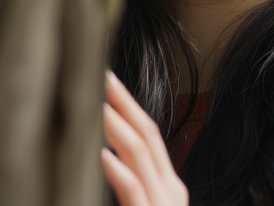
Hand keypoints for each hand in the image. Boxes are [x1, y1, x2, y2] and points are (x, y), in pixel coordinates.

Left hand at [102, 71, 188, 205]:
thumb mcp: (145, 203)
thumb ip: (134, 182)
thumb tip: (113, 156)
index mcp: (168, 184)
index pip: (150, 136)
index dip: (132, 108)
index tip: (114, 88)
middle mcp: (169, 189)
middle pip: (148, 135)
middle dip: (127, 104)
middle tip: (109, 80)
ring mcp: (162, 203)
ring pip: (141, 155)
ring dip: (121, 127)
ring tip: (104, 108)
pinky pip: (133, 188)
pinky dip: (118, 170)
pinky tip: (104, 155)